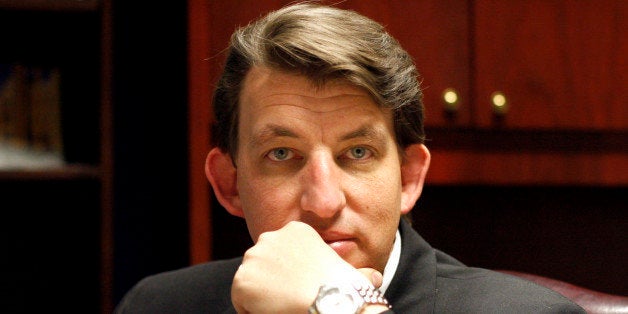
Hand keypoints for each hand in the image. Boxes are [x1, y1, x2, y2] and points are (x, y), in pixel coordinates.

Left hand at [231, 221, 381, 313]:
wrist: (330, 301)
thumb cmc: (344, 290)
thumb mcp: (353, 273)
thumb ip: (359, 272)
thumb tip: (375, 278)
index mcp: (295, 230)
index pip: (281, 255)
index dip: (290, 275)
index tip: (302, 288)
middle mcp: (270, 237)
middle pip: (263, 265)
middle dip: (273, 282)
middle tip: (291, 299)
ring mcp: (254, 257)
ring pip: (252, 283)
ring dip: (264, 297)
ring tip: (285, 306)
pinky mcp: (241, 280)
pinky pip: (242, 302)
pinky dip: (254, 311)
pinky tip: (275, 312)